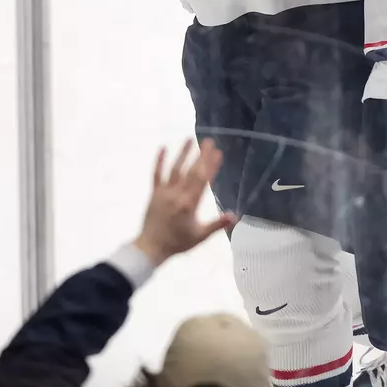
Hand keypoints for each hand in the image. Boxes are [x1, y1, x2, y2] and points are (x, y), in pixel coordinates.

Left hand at [134, 140, 234, 265]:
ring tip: (190, 139)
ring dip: (182, 153)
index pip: (202, 180)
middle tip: (209, 141)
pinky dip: (159, 161)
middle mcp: (177, 195)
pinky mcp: (154, 193)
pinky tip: (163, 148)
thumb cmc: (178, 243)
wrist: (151, 248)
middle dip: (201, 155)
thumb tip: (235, 216)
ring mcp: (164, 192)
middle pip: (191, 171)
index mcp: (189, 204)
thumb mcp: (200, 236)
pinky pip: (156, 174)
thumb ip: (217, 225)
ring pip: (174, 169)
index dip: (210, 165)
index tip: (218, 153)